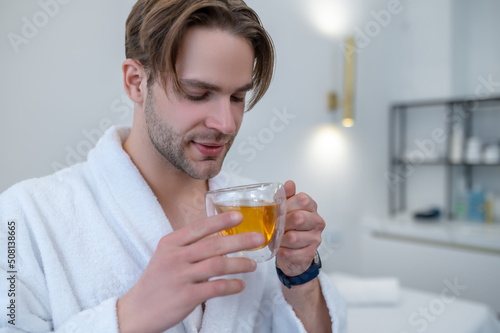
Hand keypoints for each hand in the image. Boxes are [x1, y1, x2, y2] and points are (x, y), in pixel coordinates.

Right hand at [117, 211, 264, 332]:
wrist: (137, 310)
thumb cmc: (157, 281)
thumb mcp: (166, 256)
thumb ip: (188, 246)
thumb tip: (219, 237)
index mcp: (170, 243)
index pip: (199, 227)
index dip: (221, 221)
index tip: (239, 216)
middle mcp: (175, 257)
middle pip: (213, 245)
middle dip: (239, 240)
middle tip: (258, 238)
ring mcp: (180, 277)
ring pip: (218, 265)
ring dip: (239, 264)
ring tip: (252, 264)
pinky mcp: (186, 297)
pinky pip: (216, 288)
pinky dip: (232, 285)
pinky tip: (240, 285)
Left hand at [276, 180, 324, 276]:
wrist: (292, 252)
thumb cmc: (288, 227)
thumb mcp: (286, 209)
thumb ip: (286, 196)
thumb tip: (289, 183)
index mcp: (311, 207)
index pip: (302, 200)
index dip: (287, 205)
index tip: (279, 211)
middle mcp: (317, 222)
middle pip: (298, 218)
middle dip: (282, 223)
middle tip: (275, 226)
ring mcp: (315, 239)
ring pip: (292, 237)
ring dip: (279, 239)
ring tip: (276, 238)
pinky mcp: (309, 254)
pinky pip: (290, 253)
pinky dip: (281, 251)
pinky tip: (280, 248)